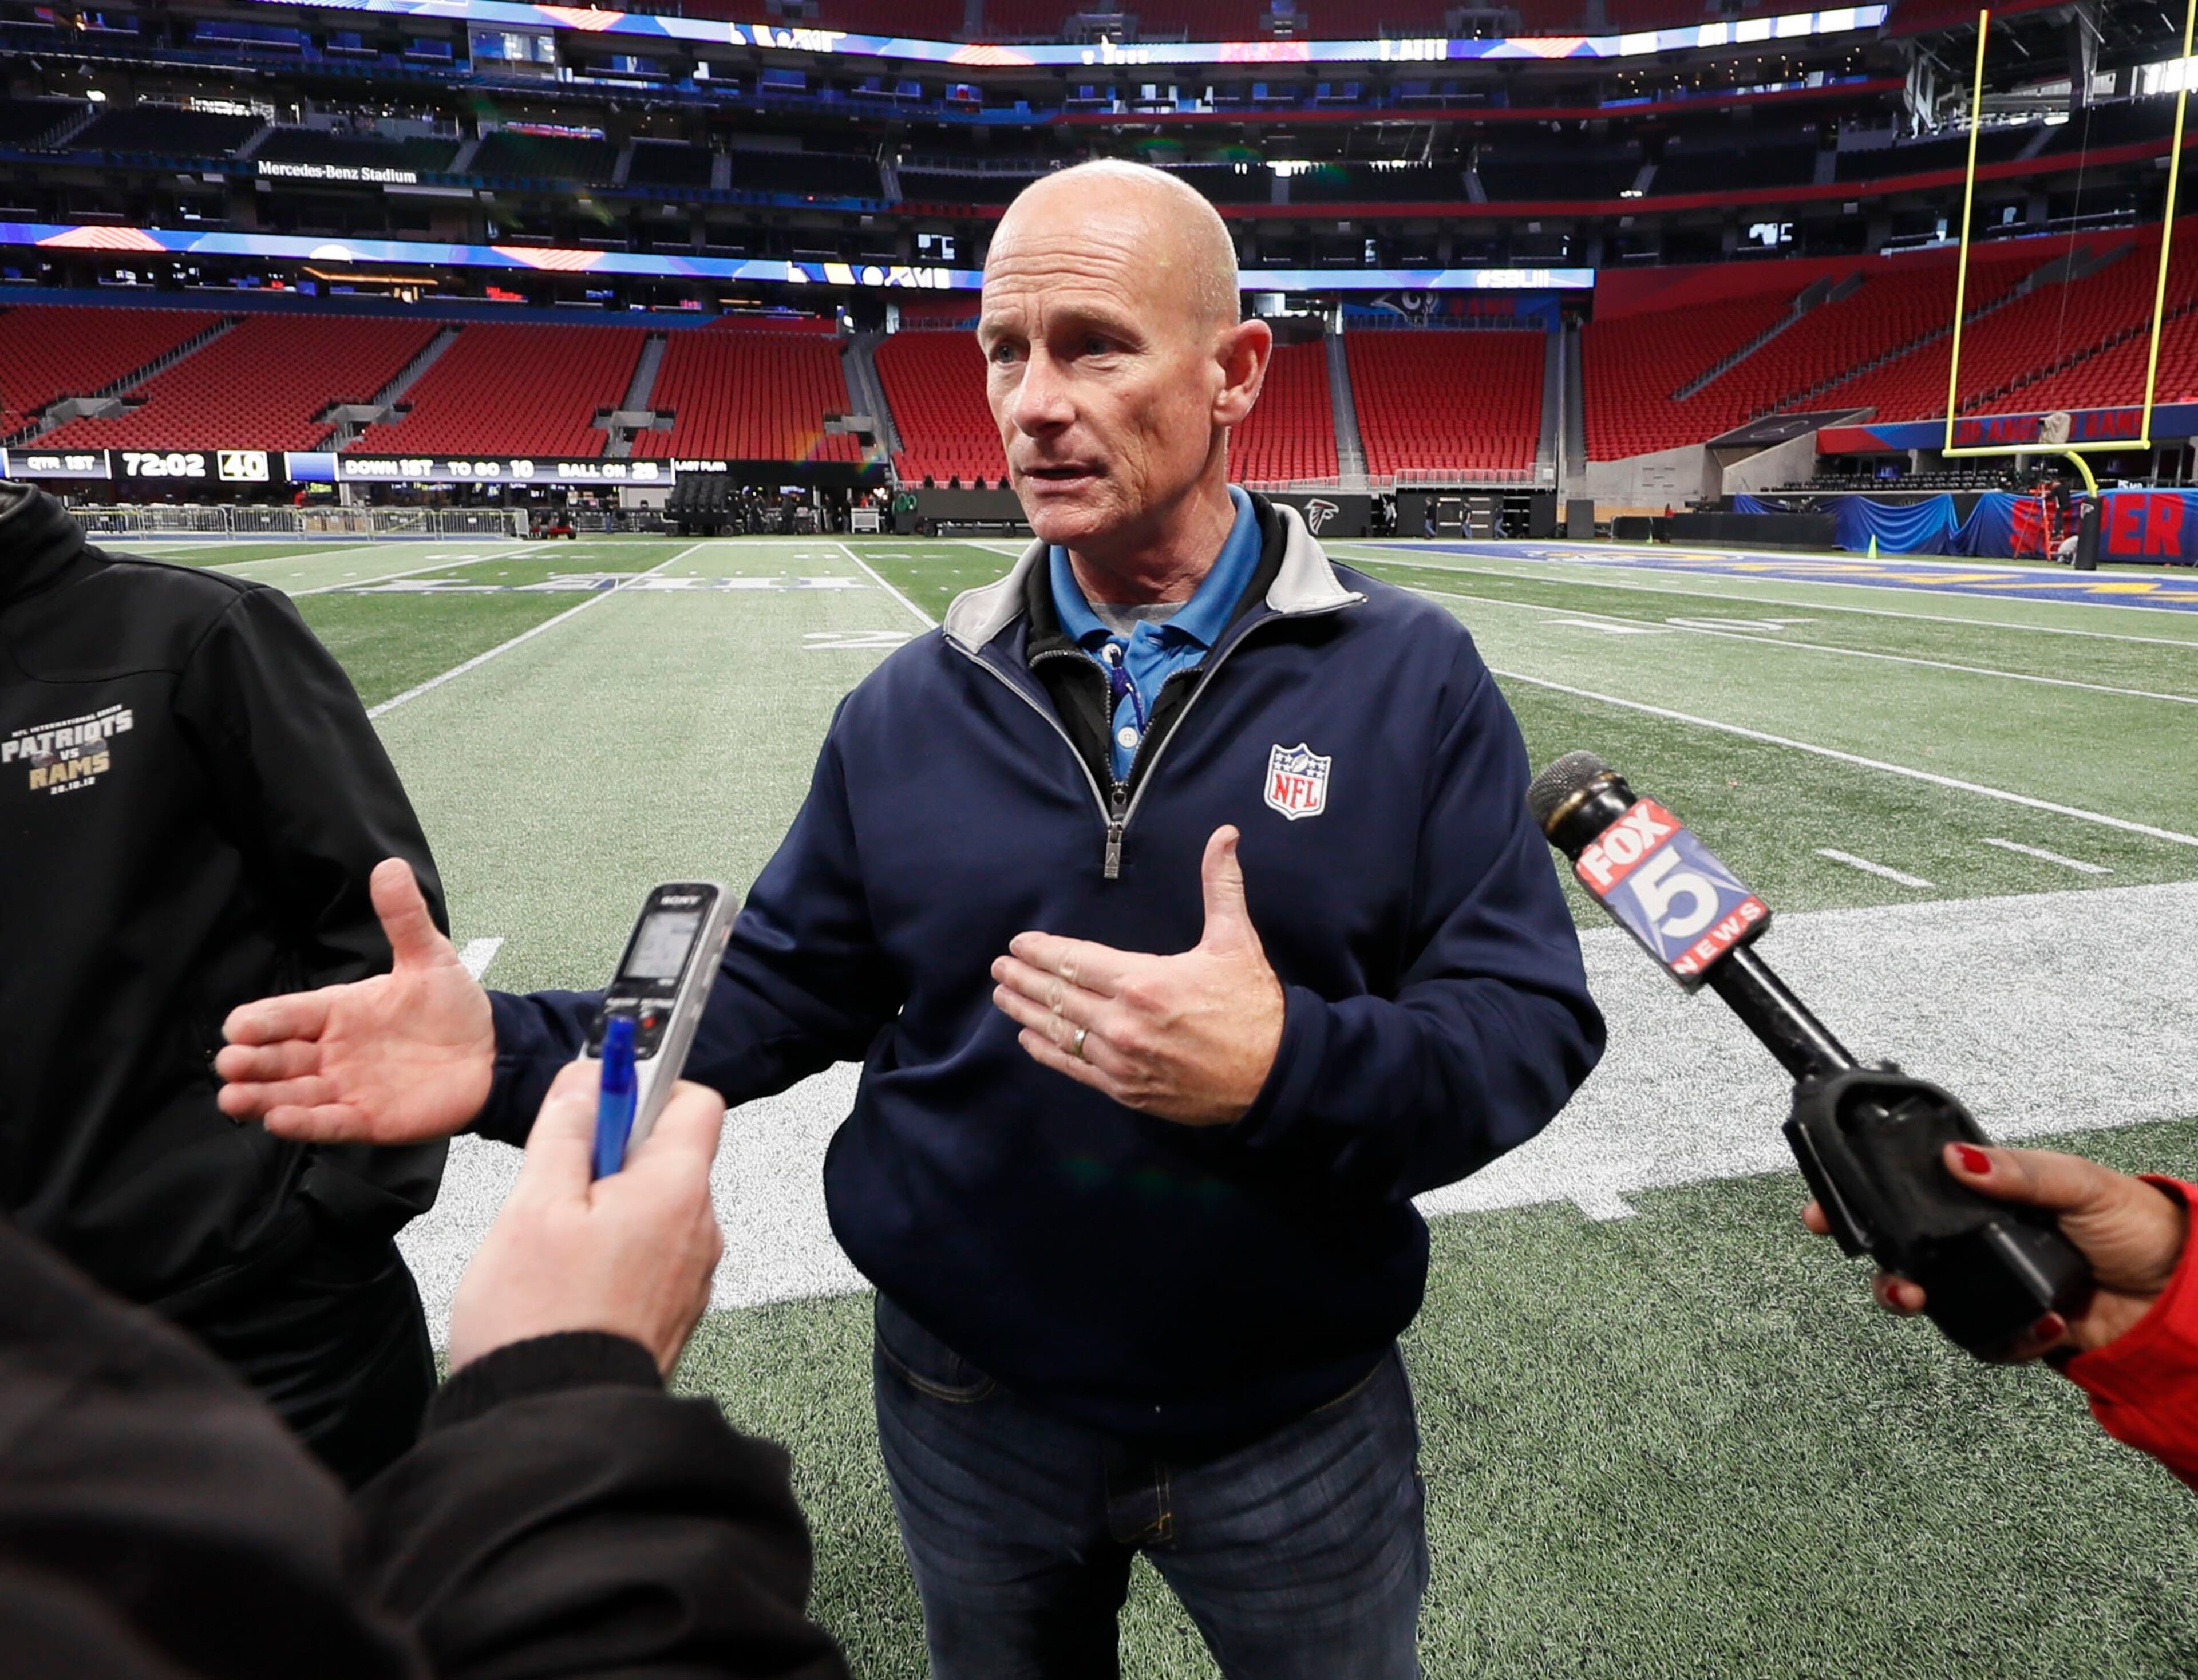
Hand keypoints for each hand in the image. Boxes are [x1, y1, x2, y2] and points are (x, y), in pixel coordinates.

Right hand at [215, 858, 493, 1143]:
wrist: (492, 1052)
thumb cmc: (454, 1006)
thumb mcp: (429, 957)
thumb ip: (404, 918)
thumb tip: (389, 867)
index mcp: (339, 1010)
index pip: (288, 1014)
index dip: (262, 1020)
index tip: (237, 1026)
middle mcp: (333, 1050)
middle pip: (279, 1057)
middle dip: (251, 1061)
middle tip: (230, 1063)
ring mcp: (347, 1086)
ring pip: (293, 1093)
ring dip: (264, 1097)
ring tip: (234, 1098)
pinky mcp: (367, 1118)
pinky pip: (329, 1123)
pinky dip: (304, 1124)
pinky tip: (278, 1121)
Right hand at [447, 1065, 725, 1375]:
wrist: (552, 1421)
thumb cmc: (541, 1320)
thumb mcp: (535, 1202)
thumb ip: (566, 1131)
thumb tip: (586, 1081)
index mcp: (677, 1190)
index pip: (694, 1099)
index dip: (645, 1085)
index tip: (598, 1094)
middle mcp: (699, 1230)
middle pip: (668, 1154)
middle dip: (611, 1154)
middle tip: (557, 1182)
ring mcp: (690, 1274)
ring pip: (652, 1206)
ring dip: (606, 1206)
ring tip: (555, 1240)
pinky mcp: (671, 1310)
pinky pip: (648, 1253)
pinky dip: (612, 1249)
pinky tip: (567, 1278)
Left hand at [990, 826, 1283, 1126]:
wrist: (1274, 1075)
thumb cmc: (1254, 1007)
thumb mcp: (1237, 941)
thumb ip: (1220, 886)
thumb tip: (1224, 835)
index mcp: (1144, 983)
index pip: (1076, 962)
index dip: (1043, 952)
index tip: (1019, 944)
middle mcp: (1124, 1023)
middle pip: (1058, 996)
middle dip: (1024, 979)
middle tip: (999, 967)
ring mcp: (1122, 1060)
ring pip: (1059, 1031)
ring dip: (1025, 1012)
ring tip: (1002, 996)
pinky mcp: (1126, 1090)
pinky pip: (1074, 1067)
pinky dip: (1047, 1051)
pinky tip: (1028, 1038)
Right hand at [1805, 1143, 2189, 1358]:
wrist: (2184, 1296)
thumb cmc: (2139, 1226)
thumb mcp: (2080, 1184)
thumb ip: (2020, 1173)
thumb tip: (1959, 1159)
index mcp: (1991, 1194)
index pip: (1914, 1190)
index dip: (1866, 1196)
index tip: (1828, 1205)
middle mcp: (1981, 1238)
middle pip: (1905, 1248)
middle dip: (1879, 1261)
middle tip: (1877, 1265)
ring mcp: (1994, 1283)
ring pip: (1930, 1295)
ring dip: (1915, 1298)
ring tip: (1918, 1298)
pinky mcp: (2015, 1328)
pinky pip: (1983, 1339)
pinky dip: (2001, 1338)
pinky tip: (2038, 1326)